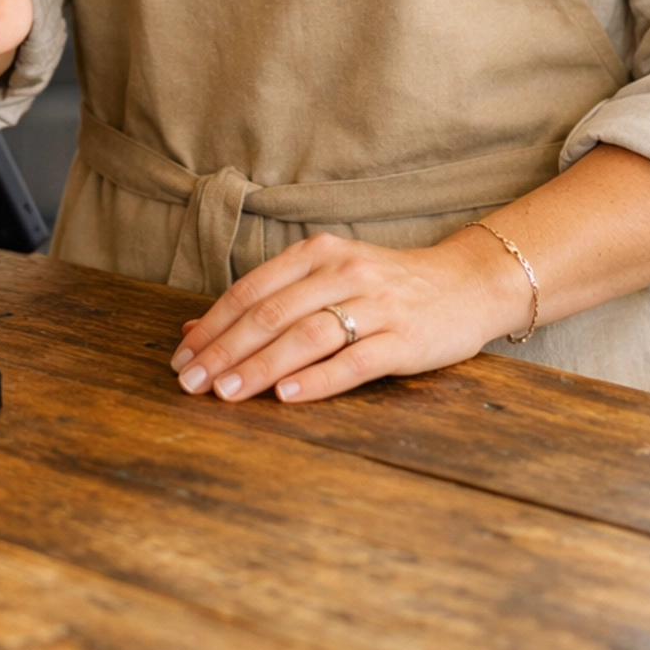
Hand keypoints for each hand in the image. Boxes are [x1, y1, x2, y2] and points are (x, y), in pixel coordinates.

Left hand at [169, 228, 534, 405]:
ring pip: (306, 336)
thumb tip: (193, 330)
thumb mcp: (328, 277)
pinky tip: (286, 396)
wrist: (468, 283)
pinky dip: (316, 380)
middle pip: (272, 313)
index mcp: (319, 252)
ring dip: (259, 367)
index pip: (252, 289)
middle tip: (190, 382)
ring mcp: (377, 304)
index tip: (181, 357)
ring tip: (226, 392)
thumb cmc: (387, 286)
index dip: (212, 324)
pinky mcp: (406, 339)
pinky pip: (353, 361)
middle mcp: (344, 272)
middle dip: (224, 350)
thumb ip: (268, 299)